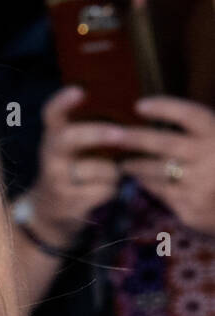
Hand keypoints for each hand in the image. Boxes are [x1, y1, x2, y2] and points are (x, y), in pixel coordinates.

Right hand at [26, 86, 121, 245]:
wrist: (49, 211)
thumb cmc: (73, 171)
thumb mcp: (73, 150)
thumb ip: (91, 134)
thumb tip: (131, 124)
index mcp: (53, 136)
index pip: (52, 114)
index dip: (63, 101)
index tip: (79, 91)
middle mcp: (50, 154)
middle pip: (68, 137)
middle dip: (96, 133)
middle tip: (120, 133)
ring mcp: (56, 178)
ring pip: (100, 169)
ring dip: (114, 173)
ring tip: (108, 177)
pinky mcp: (68, 200)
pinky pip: (105, 190)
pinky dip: (112, 191)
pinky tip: (102, 193)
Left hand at [115, 97, 214, 234]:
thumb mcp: (214, 142)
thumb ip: (194, 131)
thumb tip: (148, 112)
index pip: (189, 114)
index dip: (164, 107)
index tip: (139, 106)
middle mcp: (211, 159)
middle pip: (164, 143)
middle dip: (134, 138)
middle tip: (111, 135)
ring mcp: (201, 186)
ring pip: (156, 171)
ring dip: (135, 166)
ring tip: (124, 164)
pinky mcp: (192, 209)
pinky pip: (161, 192)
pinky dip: (150, 184)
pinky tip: (143, 180)